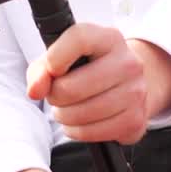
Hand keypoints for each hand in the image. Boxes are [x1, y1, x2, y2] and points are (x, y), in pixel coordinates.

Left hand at [27, 25, 170, 143]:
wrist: (128, 85)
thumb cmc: (88, 69)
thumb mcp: (63, 58)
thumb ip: (41, 69)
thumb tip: (35, 90)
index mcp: (109, 38)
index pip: (79, 39)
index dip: (55, 58)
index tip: (51, 71)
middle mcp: (128, 63)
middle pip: (70, 88)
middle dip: (55, 96)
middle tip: (59, 95)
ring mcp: (135, 92)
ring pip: (79, 114)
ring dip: (64, 116)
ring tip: (69, 108)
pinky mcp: (134, 121)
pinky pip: (90, 133)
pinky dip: (77, 131)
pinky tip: (82, 121)